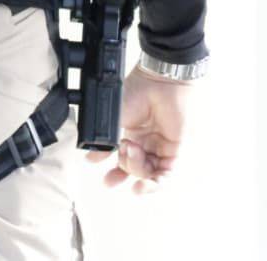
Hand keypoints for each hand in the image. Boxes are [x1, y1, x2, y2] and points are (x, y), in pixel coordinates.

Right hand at [85, 65, 193, 193]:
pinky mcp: (175, 150)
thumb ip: (104, 140)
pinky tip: (141, 186)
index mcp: (131, 135)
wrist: (158, 81)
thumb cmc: (136, 91)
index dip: (115, 171)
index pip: (123, 160)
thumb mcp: (113, 118)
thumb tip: (91, 157)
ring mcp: (161, 147)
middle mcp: (147, 143)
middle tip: (111, 178)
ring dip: (135, 169)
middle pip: (135, 168)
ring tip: (128, 155)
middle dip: (123, 173)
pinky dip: (154, 183)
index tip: (104, 176)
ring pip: (148, 172)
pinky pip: (166, 174)